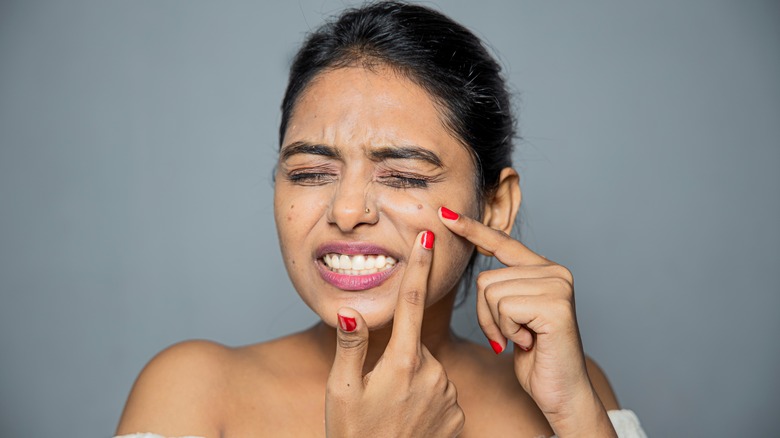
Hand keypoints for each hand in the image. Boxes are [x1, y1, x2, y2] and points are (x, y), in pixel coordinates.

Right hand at [325, 230, 464, 437]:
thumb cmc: (354, 436)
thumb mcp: (341, 391)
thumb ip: (350, 347)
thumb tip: (352, 310)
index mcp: (403, 362)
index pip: (411, 303)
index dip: (418, 266)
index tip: (429, 235)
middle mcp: (433, 374)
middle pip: (414, 344)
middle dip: (397, 356)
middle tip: (376, 391)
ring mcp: (449, 395)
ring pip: (427, 369)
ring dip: (411, 379)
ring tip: (391, 410)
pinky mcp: (459, 414)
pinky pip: (441, 392)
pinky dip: (426, 398)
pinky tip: (410, 419)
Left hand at [438, 207, 614, 436]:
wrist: (561, 392)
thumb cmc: (535, 357)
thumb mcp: (512, 316)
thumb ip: (500, 288)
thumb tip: (476, 271)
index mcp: (544, 270)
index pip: (502, 243)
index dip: (472, 230)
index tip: (445, 215)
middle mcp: (555, 271)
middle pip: (485, 278)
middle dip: (486, 315)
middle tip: (511, 335)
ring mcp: (557, 285)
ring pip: (491, 293)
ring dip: (497, 325)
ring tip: (521, 339)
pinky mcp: (555, 304)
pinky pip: (503, 308)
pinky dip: (508, 331)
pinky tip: (528, 342)